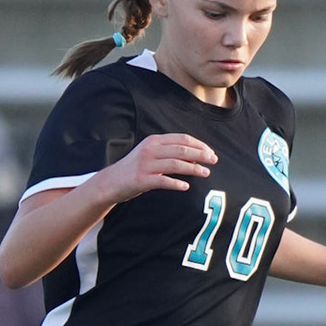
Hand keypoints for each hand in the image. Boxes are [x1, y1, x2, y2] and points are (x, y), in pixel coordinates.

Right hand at [101, 133, 215, 197]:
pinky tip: (186, 187)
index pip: (182, 139)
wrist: (111, 182)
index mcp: (154, 141)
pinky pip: (163, 181)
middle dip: (201, 154)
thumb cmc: (135, 168)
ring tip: (206, 173)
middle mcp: (150, 150)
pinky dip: (176, 184)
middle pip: (181, 149)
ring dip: (193, 168)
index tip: (210, 152)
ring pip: (175, 164)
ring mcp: (145, 165)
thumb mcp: (151, 154)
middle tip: (214, 161)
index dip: (199, 144)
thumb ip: (170, 153)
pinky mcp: (142, 180)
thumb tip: (196, 156)